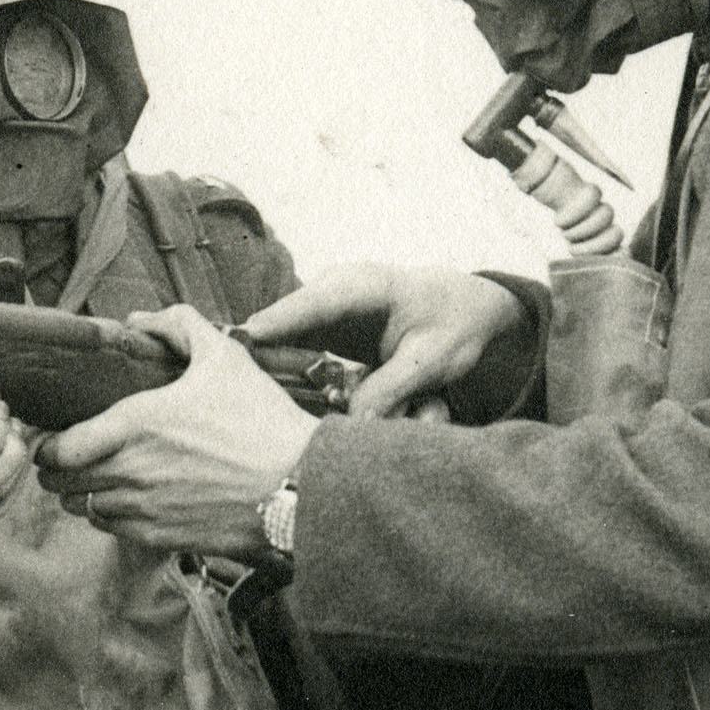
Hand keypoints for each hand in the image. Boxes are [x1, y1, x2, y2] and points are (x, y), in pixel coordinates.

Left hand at [36, 308, 313, 559]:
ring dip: (82, 493)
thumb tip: (139, 320)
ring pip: (82, 509)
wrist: (299, 485)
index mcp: (134, 424)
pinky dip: (109, 516)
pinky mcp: (161, 538)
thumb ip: (178, 327)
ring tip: (97, 476)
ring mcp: (143, 509)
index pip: (57, 449)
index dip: (47, 444)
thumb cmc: (261, 421)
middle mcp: (129, 472)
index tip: (55, 435)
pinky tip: (127, 499)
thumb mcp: (224, 357)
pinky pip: (112, 530)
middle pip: (59, 483)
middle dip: (58, 469)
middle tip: (70, 455)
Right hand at [242, 264, 531, 419]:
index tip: (246, 339)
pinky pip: (290, 349)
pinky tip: (284, 400)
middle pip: (284, 321)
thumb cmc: (452, 325)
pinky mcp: (320, 326)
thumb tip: (352, 423)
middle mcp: (335, 288)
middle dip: (261, 355)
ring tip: (262, 405)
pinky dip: (286, 374)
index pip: (316, 303)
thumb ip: (392, 390)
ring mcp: (323, 306)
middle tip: (246, 397)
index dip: (281, 321)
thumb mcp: (432, 362)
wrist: (463, 306)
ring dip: (272, 370)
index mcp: (366, 286)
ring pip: (280, 337)